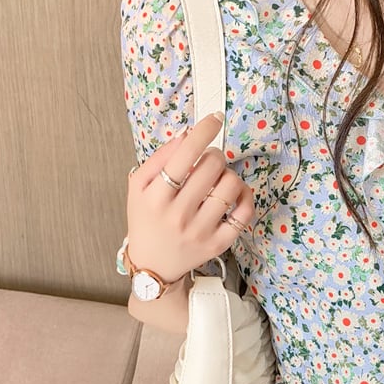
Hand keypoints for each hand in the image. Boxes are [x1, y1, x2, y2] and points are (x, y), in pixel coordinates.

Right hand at [125, 112, 255, 284]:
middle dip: (213, 155)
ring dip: (227, 175)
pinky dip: (244, 196)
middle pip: (212, 165)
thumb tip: (186, 134)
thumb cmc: (147, 220)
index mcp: (156, 197)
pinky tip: (234, 195)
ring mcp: (201, 231)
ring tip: (216, 181)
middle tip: (207, 162)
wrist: (154, 264)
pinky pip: (244, 212)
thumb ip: (159, 158)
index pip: (185, 154)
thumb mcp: (138, 187)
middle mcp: (178, 214)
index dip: (204, 131)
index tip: (214, 119)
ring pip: (231, 185)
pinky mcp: (219, 243)